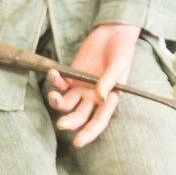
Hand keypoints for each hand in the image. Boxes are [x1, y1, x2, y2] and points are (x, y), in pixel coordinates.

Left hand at [47, 23, 140, 148]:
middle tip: (61, 124)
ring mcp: (80, 87)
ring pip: (66, 104)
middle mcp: (93, 97)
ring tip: (54, 95)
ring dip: (57, 103)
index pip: (99, 121)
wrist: (113, 31)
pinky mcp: (71, 76)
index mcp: (109, 99)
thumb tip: (99, 97)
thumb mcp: (120, 63)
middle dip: (70, 122)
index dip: (89, 134)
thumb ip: (109, 80)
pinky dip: (54, 82)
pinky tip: (53, 73)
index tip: (78, 143)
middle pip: (79, 116)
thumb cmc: (122, 49)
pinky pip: (60, 84)